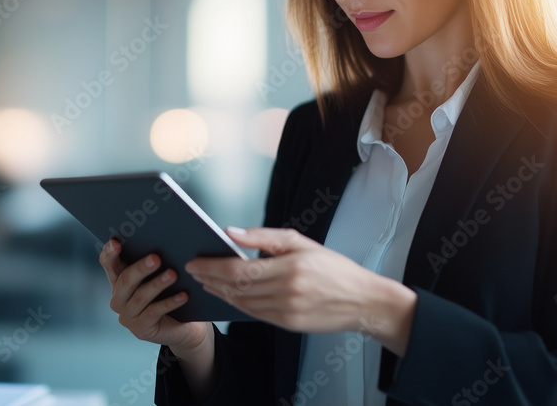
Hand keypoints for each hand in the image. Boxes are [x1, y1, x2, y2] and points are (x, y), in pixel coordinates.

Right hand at [99, 239, 211, 353]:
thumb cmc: (170, 294)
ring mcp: (127, 316)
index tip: (116, 242)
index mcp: (119, 281)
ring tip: (173, 274)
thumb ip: (154, 262)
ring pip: (140, 297)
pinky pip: (154, 312)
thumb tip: (163, 240)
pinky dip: (169, 303)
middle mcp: (118, 299)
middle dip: (141, 268)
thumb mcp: (159, 276)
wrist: (183, 326)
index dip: (110, 253)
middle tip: (156, 258)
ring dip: (158, 284)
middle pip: (126, 280)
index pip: (109, 264)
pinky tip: (183, 296)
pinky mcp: (140, 329)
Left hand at [185, 227, 416, 352]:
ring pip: (241, 303)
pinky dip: (236, 304)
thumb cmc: (333, 267)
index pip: (239, 269)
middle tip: (193, 270)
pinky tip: (228, 295)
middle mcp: (287, 292)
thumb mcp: (301, 242)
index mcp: (290, 267)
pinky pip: (254, 314)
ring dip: (220, 293)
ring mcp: (287, 312)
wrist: (363, 301)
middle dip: (210, 279)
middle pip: (236, 287)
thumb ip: (263, 237)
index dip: (212, 266)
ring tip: (206, 281)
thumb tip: (230, 231)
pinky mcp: (288, 325)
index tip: (195, 261)